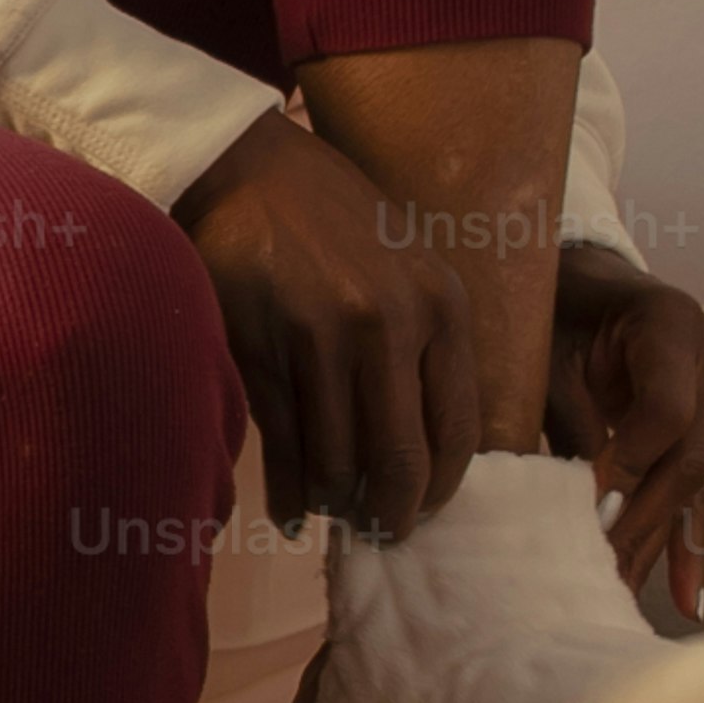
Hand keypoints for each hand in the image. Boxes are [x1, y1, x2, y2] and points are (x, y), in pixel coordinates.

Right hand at [168, 110, 480, 539]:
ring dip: (336, 498)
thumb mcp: (406, 264)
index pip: (459, 428)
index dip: (442, 485)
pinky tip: (291, 512)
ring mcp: (324, 338)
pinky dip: (290, 490)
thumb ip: (426, 337)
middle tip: (383, 534)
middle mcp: (391, 323)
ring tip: (332, 512)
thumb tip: (429, 436)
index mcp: (440, 305)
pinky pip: (286, 442)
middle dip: (393, 509)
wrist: (244, 168)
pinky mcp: (264, 349)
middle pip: (402, 455)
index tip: (426, 510)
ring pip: (339, 457)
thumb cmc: (330, 218)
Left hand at [545, 244, 703, 616]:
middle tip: (597, 571)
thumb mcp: (549, 349)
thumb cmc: (554, 307)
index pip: (666, 413)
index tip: (585, 503)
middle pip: (685, 457)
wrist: (583, 279)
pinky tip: (686, 595)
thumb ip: (568, 414)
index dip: (627, 463)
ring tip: (622, 597)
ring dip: (652, 542)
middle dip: (638, 520)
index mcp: (672, 323)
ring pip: (689, 482)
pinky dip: (684, 542)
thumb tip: (568, 501)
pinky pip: (698, 490)